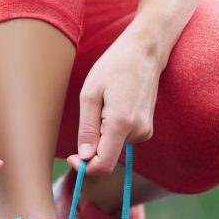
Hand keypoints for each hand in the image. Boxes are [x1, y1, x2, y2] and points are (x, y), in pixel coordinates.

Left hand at [69, 24, 166, 175]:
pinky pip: (122, 138)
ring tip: (104, 104)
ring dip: (102, 133)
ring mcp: (145, 130)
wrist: (144, 52)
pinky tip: (114, 105)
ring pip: (114, 147)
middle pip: (108, 156)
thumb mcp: (90, 95)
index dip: (85, 167)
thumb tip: (84, 156)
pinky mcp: (147, 128)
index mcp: (122, 124)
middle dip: (92, 145)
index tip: (72, 157)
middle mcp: (138, 131)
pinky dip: (112, 129)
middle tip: (89, 114)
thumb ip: (87, 129)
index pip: (104, 164)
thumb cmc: (113, 67)